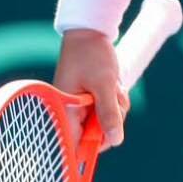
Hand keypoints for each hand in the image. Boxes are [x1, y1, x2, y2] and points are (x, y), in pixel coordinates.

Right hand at [54, 27, 130, 150]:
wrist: (91, 32)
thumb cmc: (92, 55)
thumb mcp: (104, 84)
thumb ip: (108, 114)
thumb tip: (115, 141)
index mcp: (66, 111)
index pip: (74, 144)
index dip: (91, 149)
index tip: (107, 143)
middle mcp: (72, 112)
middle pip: (97, 134)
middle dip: (112, 120)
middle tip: (115, 98)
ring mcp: (83, 106)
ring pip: (107, 122)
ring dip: (117, 107)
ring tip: (114, 87)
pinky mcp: (92, 100)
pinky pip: (109, 110)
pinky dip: (116, 100)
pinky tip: (115, 85)